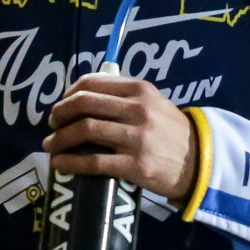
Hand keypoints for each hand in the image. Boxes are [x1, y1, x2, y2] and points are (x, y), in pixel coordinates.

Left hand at [42, 74, 196, 200]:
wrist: (199, 163)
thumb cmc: (170, 131)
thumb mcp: (153, 102)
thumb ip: (123, 94)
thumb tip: (82, 94)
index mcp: (140, 90)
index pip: (92, 83)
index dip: (68, 93)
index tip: (61, 104)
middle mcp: (138, 110)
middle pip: (84, 105)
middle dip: (59, 114)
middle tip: (50, 124)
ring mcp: (137, 138)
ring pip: (85, 131)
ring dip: (60, 138)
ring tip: (50, 145)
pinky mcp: (136, 166)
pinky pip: (93, 162)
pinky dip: (70, 162)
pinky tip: (59, 163)